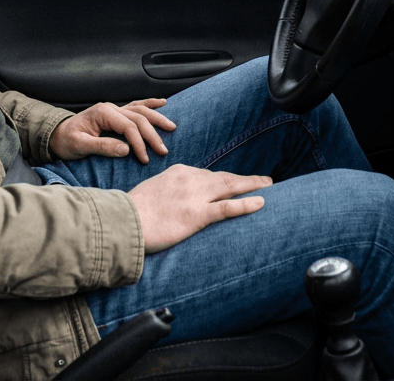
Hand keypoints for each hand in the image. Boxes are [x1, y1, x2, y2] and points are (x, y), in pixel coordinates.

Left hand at [49, 98, 175, 162]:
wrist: (56, 135)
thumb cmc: (66, 141)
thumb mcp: (80, 146)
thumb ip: (102, 147)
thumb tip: (125, 149)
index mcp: (103, 113)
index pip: (128, 127)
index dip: (139, 143)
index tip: (145, 159)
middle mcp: (110, 108)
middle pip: (138, 118)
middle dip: (152, 134)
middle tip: (163, 151)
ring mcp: (114, 109)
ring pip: (141, 110)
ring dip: (157, 118)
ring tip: (171, 127)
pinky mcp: (116, 113)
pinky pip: (136, 106)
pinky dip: (150, 104)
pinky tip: (162, 103)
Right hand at [129, 165, 270, 252]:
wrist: (124, 221)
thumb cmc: (132, 211)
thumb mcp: (152, 192)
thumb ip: (168, 191)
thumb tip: (174, 200)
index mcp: (179, 172)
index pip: (208, 174)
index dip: (225, 179)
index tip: (235, 181)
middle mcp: (190, 179)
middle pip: (224, 177)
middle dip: (246, 179)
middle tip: (264, 179)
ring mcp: (195, 196)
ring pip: (231, 187)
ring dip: (252, 186)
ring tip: (269, 186)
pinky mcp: (197, 215)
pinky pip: (228, 207)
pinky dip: (247, 203)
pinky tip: (261, 201)